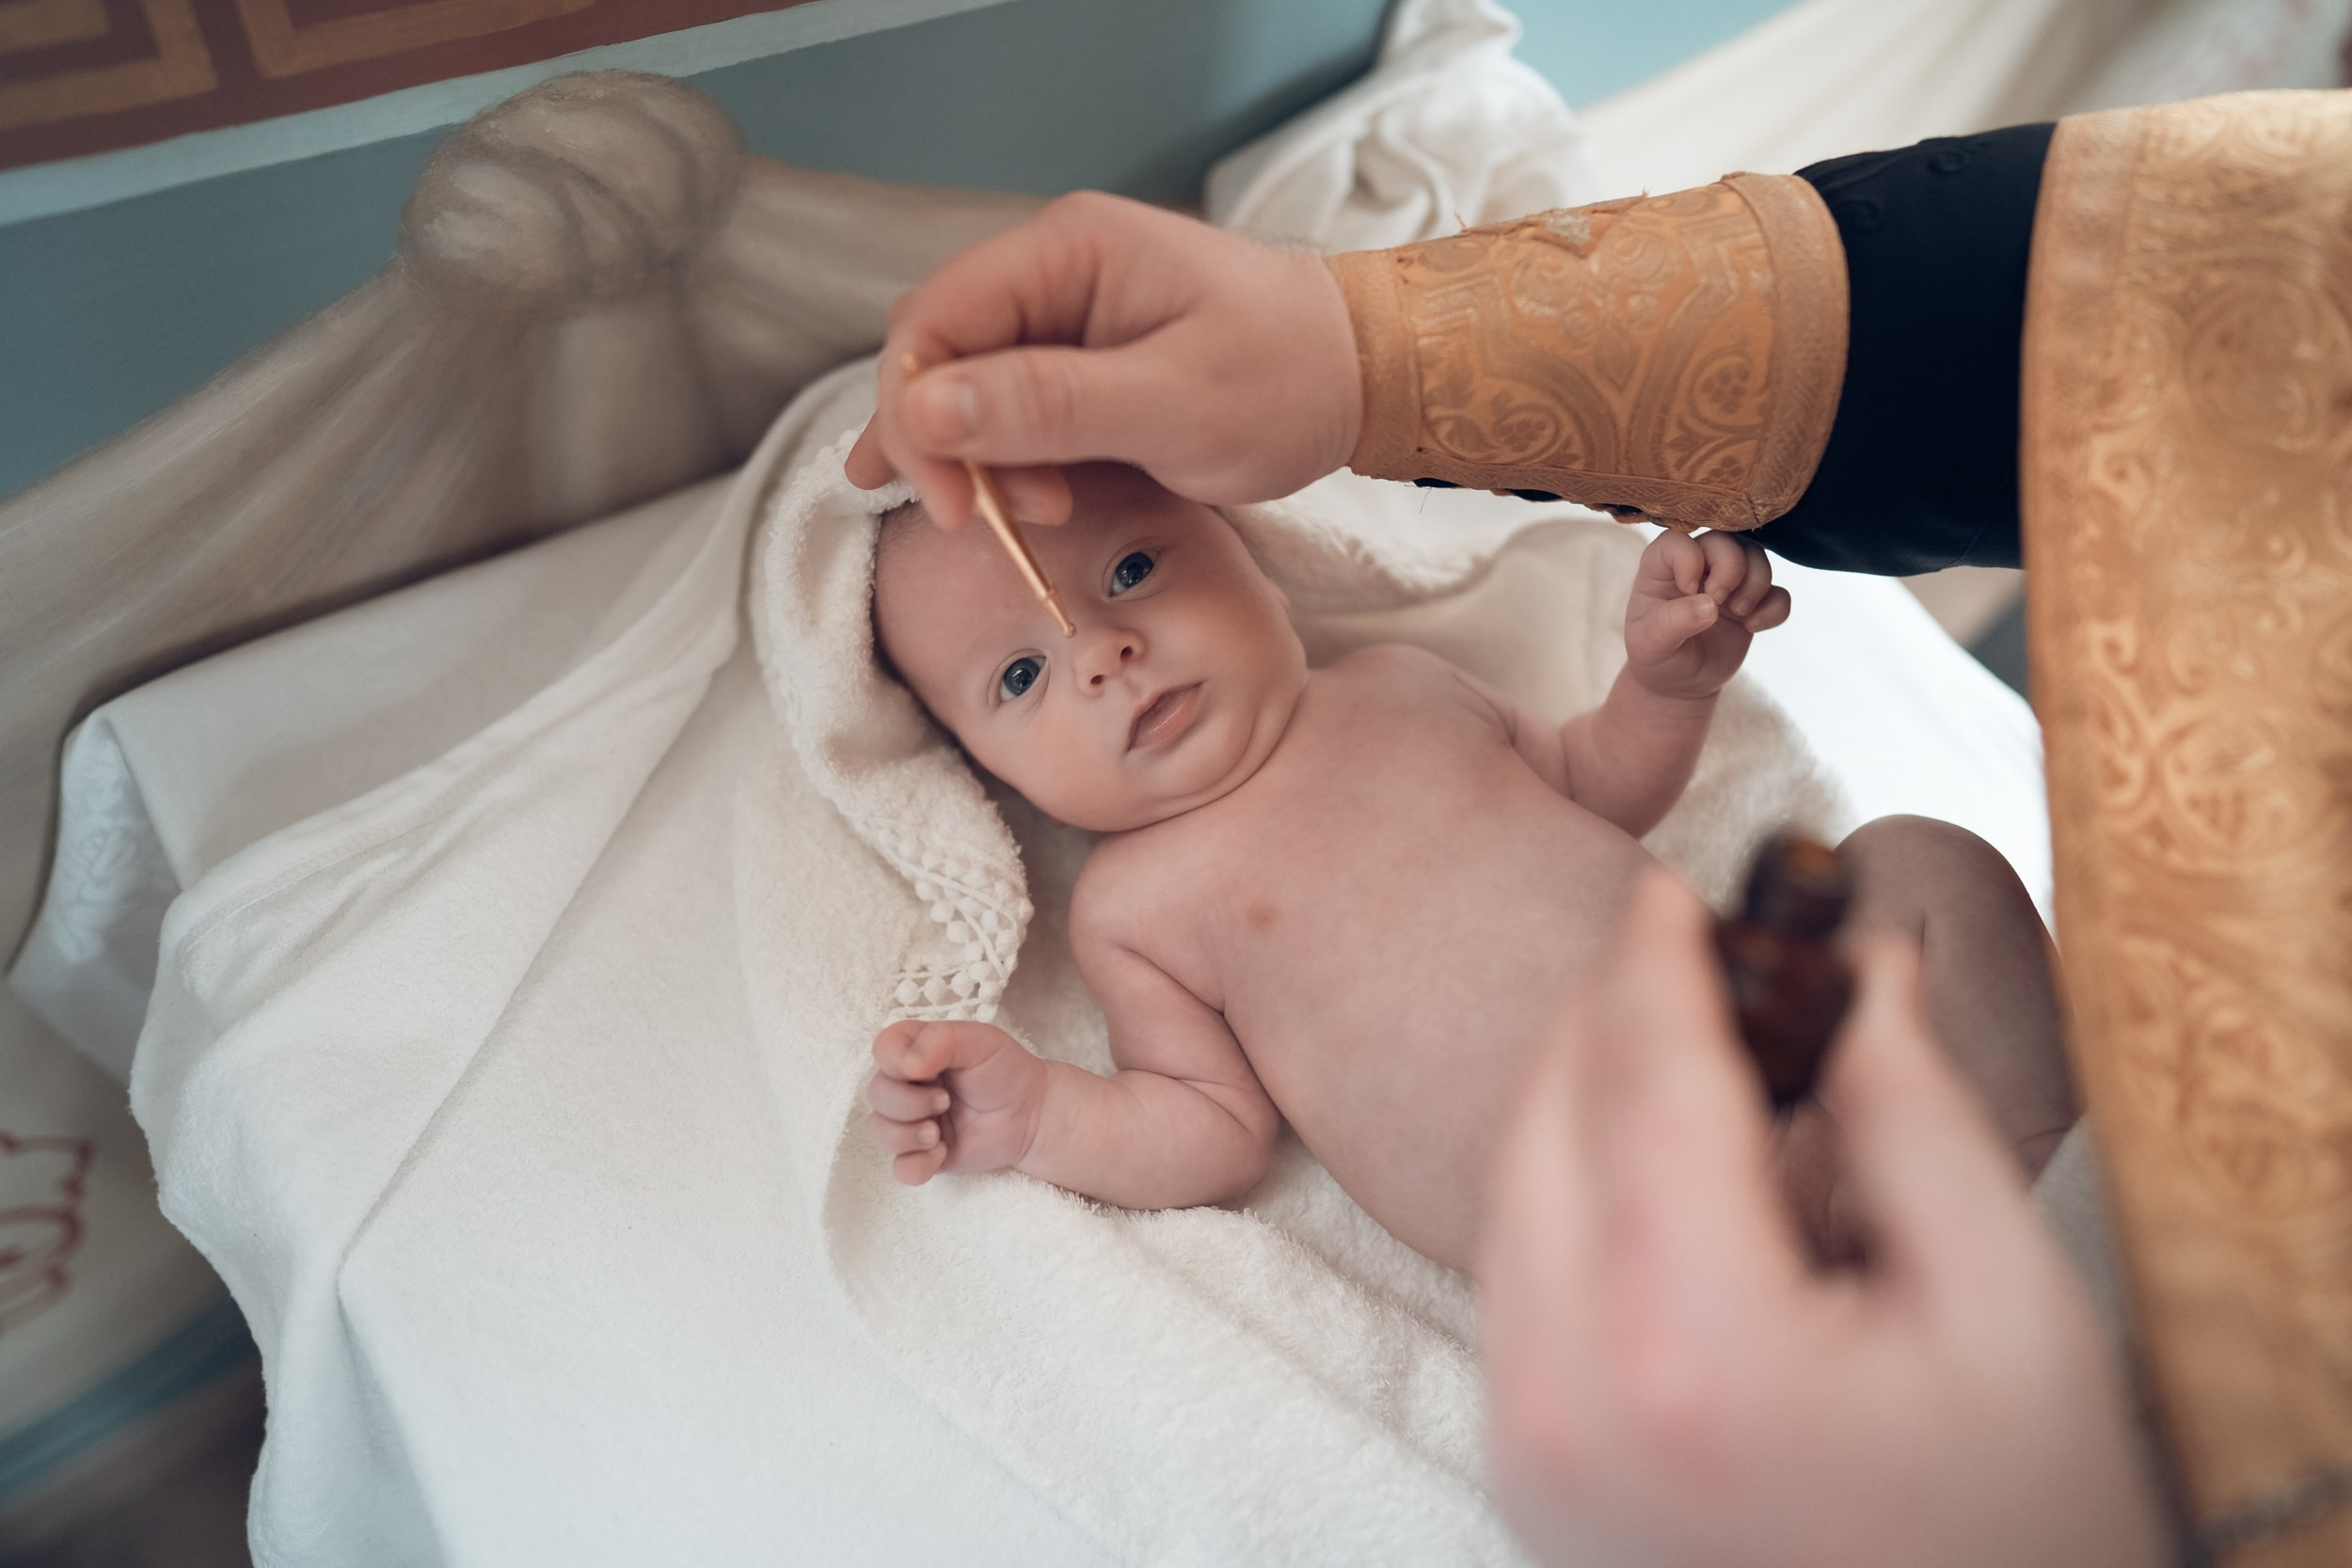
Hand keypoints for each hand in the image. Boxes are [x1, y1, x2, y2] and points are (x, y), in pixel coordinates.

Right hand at [846, 192, 1361, 527]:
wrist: (1365, 377)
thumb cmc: (1288, 378)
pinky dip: (1001, 461)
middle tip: (984, 523)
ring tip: (1038, 513)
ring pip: (966, 391)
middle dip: (945, 445)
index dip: (916, 413)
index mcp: (1066, 250)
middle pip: (937, 355)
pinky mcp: (1081, 366)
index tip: (950, 504)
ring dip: (979, 462)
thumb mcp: (1174, 403)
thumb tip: (924, 408)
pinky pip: (1010, 411)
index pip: (933, 319)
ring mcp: (1063, 319)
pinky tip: (997, 501)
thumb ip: (1048, 405)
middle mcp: (1050, 273)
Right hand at [866, 1018, 1048, 1184]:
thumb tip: (907, 1066)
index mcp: (915, 1049)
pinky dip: (917, 1165)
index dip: (895, 1063)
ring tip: (939, 1134)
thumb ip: (941, 1041)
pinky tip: (942, 1154)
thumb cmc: (1004, 1070)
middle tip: (946, 1102)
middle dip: (909, 1103)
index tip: (926, 1072)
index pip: (882, 1049)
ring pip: (878, 1131)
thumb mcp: (980, 1040)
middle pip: (876, 1094)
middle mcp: (906, 1084)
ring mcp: (910, 1120)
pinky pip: (899, 1168)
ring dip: (908, 1135)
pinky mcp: (921, 1154)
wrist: (1032, 1115)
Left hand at [1478, 870, 2166, 1567]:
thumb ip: (1915, 1118)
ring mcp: (1527, 1446)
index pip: (1643, 1083)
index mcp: (1691, 1346)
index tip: (1672, 885)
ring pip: (1507, 1192)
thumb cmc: (2012, 1531)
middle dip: (1610, 1015)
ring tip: (1678, 1041)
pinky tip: (1639, 1158)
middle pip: (1546, 1122)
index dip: (1657, 964)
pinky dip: (1558, 1186)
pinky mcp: (1521, 1473)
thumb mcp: (2010, 1309)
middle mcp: (1568, 1397)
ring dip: (1576, 1094)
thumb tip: (1864, 969)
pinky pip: (1508, 1276)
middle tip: (1686, 947)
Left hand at [1622, 531, 1789, 700]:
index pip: (1678, 540)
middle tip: (1719, 601)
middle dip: (1731, 568)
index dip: (1690, 559)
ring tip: (1739, 614)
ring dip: (1756, 583)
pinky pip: (1778, 593)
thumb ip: (1674, 621)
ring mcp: (1728, 583)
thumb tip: (1710, 606)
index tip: (1688, 590)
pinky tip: (1752, 627)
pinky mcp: (1752, 604)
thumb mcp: (1650, 644)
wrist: (1679, 683)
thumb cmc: (1656, 656)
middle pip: (1726, 541)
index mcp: (1662, 567)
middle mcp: (1698, 566)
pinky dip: (1774, 608)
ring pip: (1757, 557)